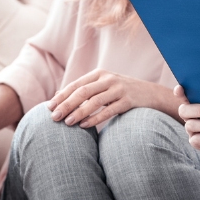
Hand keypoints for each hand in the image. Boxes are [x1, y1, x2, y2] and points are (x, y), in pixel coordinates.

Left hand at [47, 70, 163, 127]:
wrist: (151, 94)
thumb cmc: (121, 92)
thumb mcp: (104, 86)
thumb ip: (86, 90)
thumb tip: (58, 98)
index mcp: (99, 74)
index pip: (76, 84)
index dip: (62, 96)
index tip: (49, 107)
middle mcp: (108, 79)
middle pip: (83, 92)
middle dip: (67, 104)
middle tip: (54, 117)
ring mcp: (119, 89)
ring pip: (95, 101)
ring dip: (79, 112)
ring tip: (67, 122)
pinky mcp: (128, 101)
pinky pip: (109, 111)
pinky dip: (95, 118)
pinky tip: (85, 125)